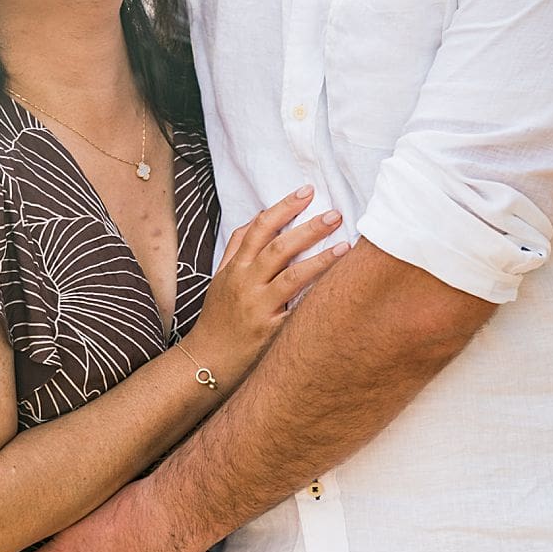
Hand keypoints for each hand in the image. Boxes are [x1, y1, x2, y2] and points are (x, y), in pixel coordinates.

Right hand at [190, 187, 345, 383]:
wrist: (207, 360)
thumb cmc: (218, 317)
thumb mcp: (220, 278)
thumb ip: (237, 248)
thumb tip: (257, 217)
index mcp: (236, 268)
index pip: (259, 228)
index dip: (283, 207)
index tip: (307, 191)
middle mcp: (246, 284)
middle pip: (279, 248)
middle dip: (308, 228)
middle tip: (334, 214)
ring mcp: (259, 308)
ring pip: (292, 278)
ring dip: (320, 260)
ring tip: (345, 247)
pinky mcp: (271, 332)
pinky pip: (297, 313)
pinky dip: (316, 300)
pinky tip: (338, 291)